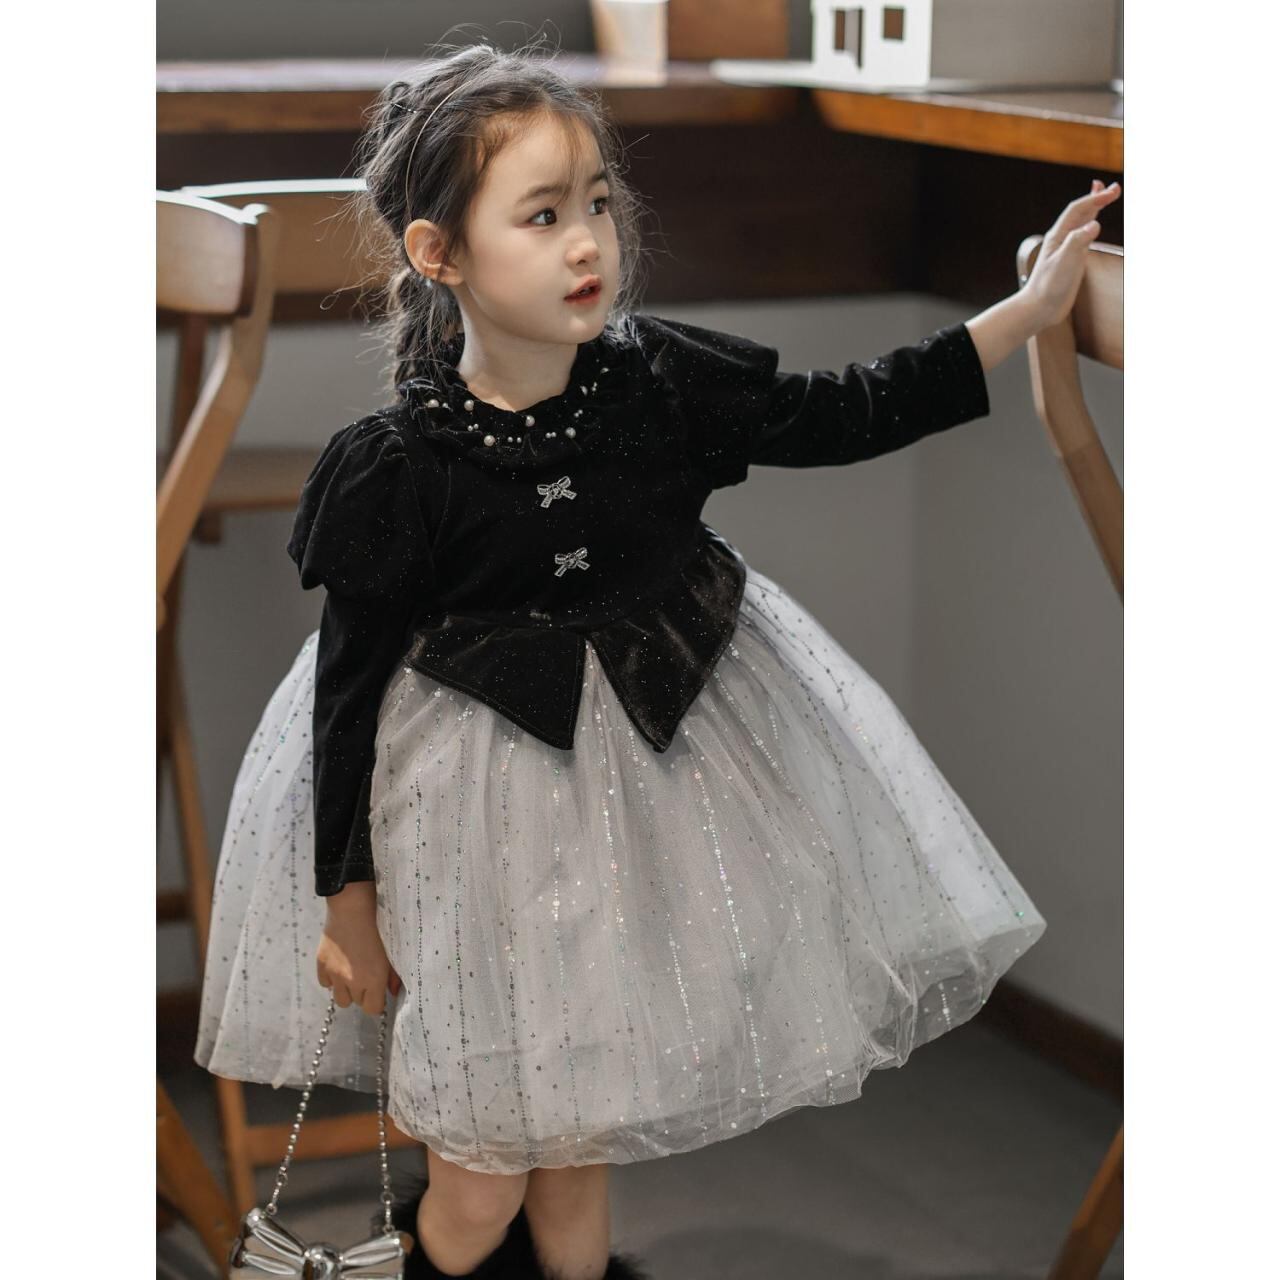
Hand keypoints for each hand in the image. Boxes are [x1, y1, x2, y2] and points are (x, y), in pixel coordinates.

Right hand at [316, 881, 402, 1015]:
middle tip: (366, 977)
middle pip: (356, 1003)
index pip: (373, 1009)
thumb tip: (393, 992)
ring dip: (346, 990)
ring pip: (339, 998)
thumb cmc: (379, 927)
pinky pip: (325, 984)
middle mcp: (352, 982)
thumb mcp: (391, 951)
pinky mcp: (321, 965)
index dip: (376, 1002)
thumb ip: (393, 975)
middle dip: (362, 994)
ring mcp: (334, 975)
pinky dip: (331, 979)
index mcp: (373, 980)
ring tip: (351, 973)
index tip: (379, 992)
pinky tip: (339, 965)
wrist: (353, 908)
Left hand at [1023, 179, 1121, 329]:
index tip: (1112, 192)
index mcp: (1057, 236)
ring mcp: (1067, 250)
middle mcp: (1061, 240)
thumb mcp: (1064, 263)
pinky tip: (1094, 225)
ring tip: (1105, 196)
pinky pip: (1084, 238)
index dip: (1094, 199)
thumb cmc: (1048, 288)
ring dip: (1094, 209)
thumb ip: (1077, 242)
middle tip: (1115, 188)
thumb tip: (1095, 224)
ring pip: (1082, 223)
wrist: (1039, 309)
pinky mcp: (1072, 261)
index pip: (1077, 210)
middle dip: (1097, 198)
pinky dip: (1091, 227)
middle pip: (1080, 212)